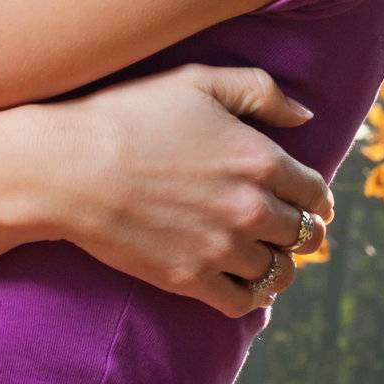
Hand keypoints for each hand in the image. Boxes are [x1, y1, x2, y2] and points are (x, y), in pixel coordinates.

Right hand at [41, 62, 333, 317]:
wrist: (68, 167)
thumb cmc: (128, 114)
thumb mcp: (197, 80)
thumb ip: (260, 90)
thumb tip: (305, 115)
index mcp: (258, 158)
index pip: (315, 191)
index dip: (316, 198)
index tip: (310, 202)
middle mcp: (250, 207)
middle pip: (304, 235)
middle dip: (303, 231)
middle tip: (291, 230)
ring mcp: (221, 247)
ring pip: (279, 272)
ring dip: (279, 264)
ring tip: (267, 257)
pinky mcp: (190, 278)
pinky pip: (243, 303)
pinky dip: (251, 297)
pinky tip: (244, 285)